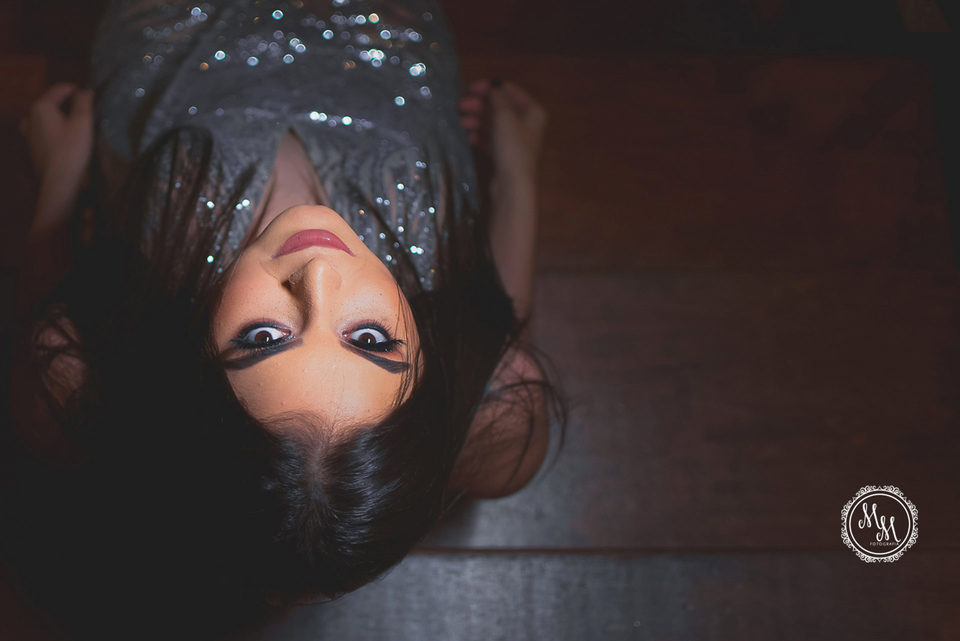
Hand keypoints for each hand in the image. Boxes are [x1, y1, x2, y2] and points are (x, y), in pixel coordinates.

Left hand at [20, 83, 93, 237]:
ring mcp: (28, 132)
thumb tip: (85, 90)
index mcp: (41, 107)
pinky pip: (42, 130)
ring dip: (58, 115)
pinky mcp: (32, 146)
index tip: (88, 93)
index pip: (58, 89)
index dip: (74, 88)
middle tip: (83, 107)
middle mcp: (30, 116)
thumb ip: (84, 102)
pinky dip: (53, 128)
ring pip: (44, 116)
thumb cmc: (72, 149)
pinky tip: (63, 136)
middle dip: (65, 102)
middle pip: (49, 102)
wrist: (58, 180)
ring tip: (73, 121)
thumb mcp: (83, 122)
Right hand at [459, 79, 547, 179]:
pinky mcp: (505, 154)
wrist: (512, 184)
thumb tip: (493, 86)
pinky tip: (468, 136)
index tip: (470, 88)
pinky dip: (480, 135)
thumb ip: (497, 97)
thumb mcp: (504, 116)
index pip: (510, 91)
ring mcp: (516, 140)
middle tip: (461, 105)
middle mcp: (527, 123)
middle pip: (500, 107)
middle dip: (480, 105)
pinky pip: (490, 138)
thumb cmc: (512, 146)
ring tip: (461, 122)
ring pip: (493, 123)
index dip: (489, 87)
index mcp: (532, 111)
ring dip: (476, 119)